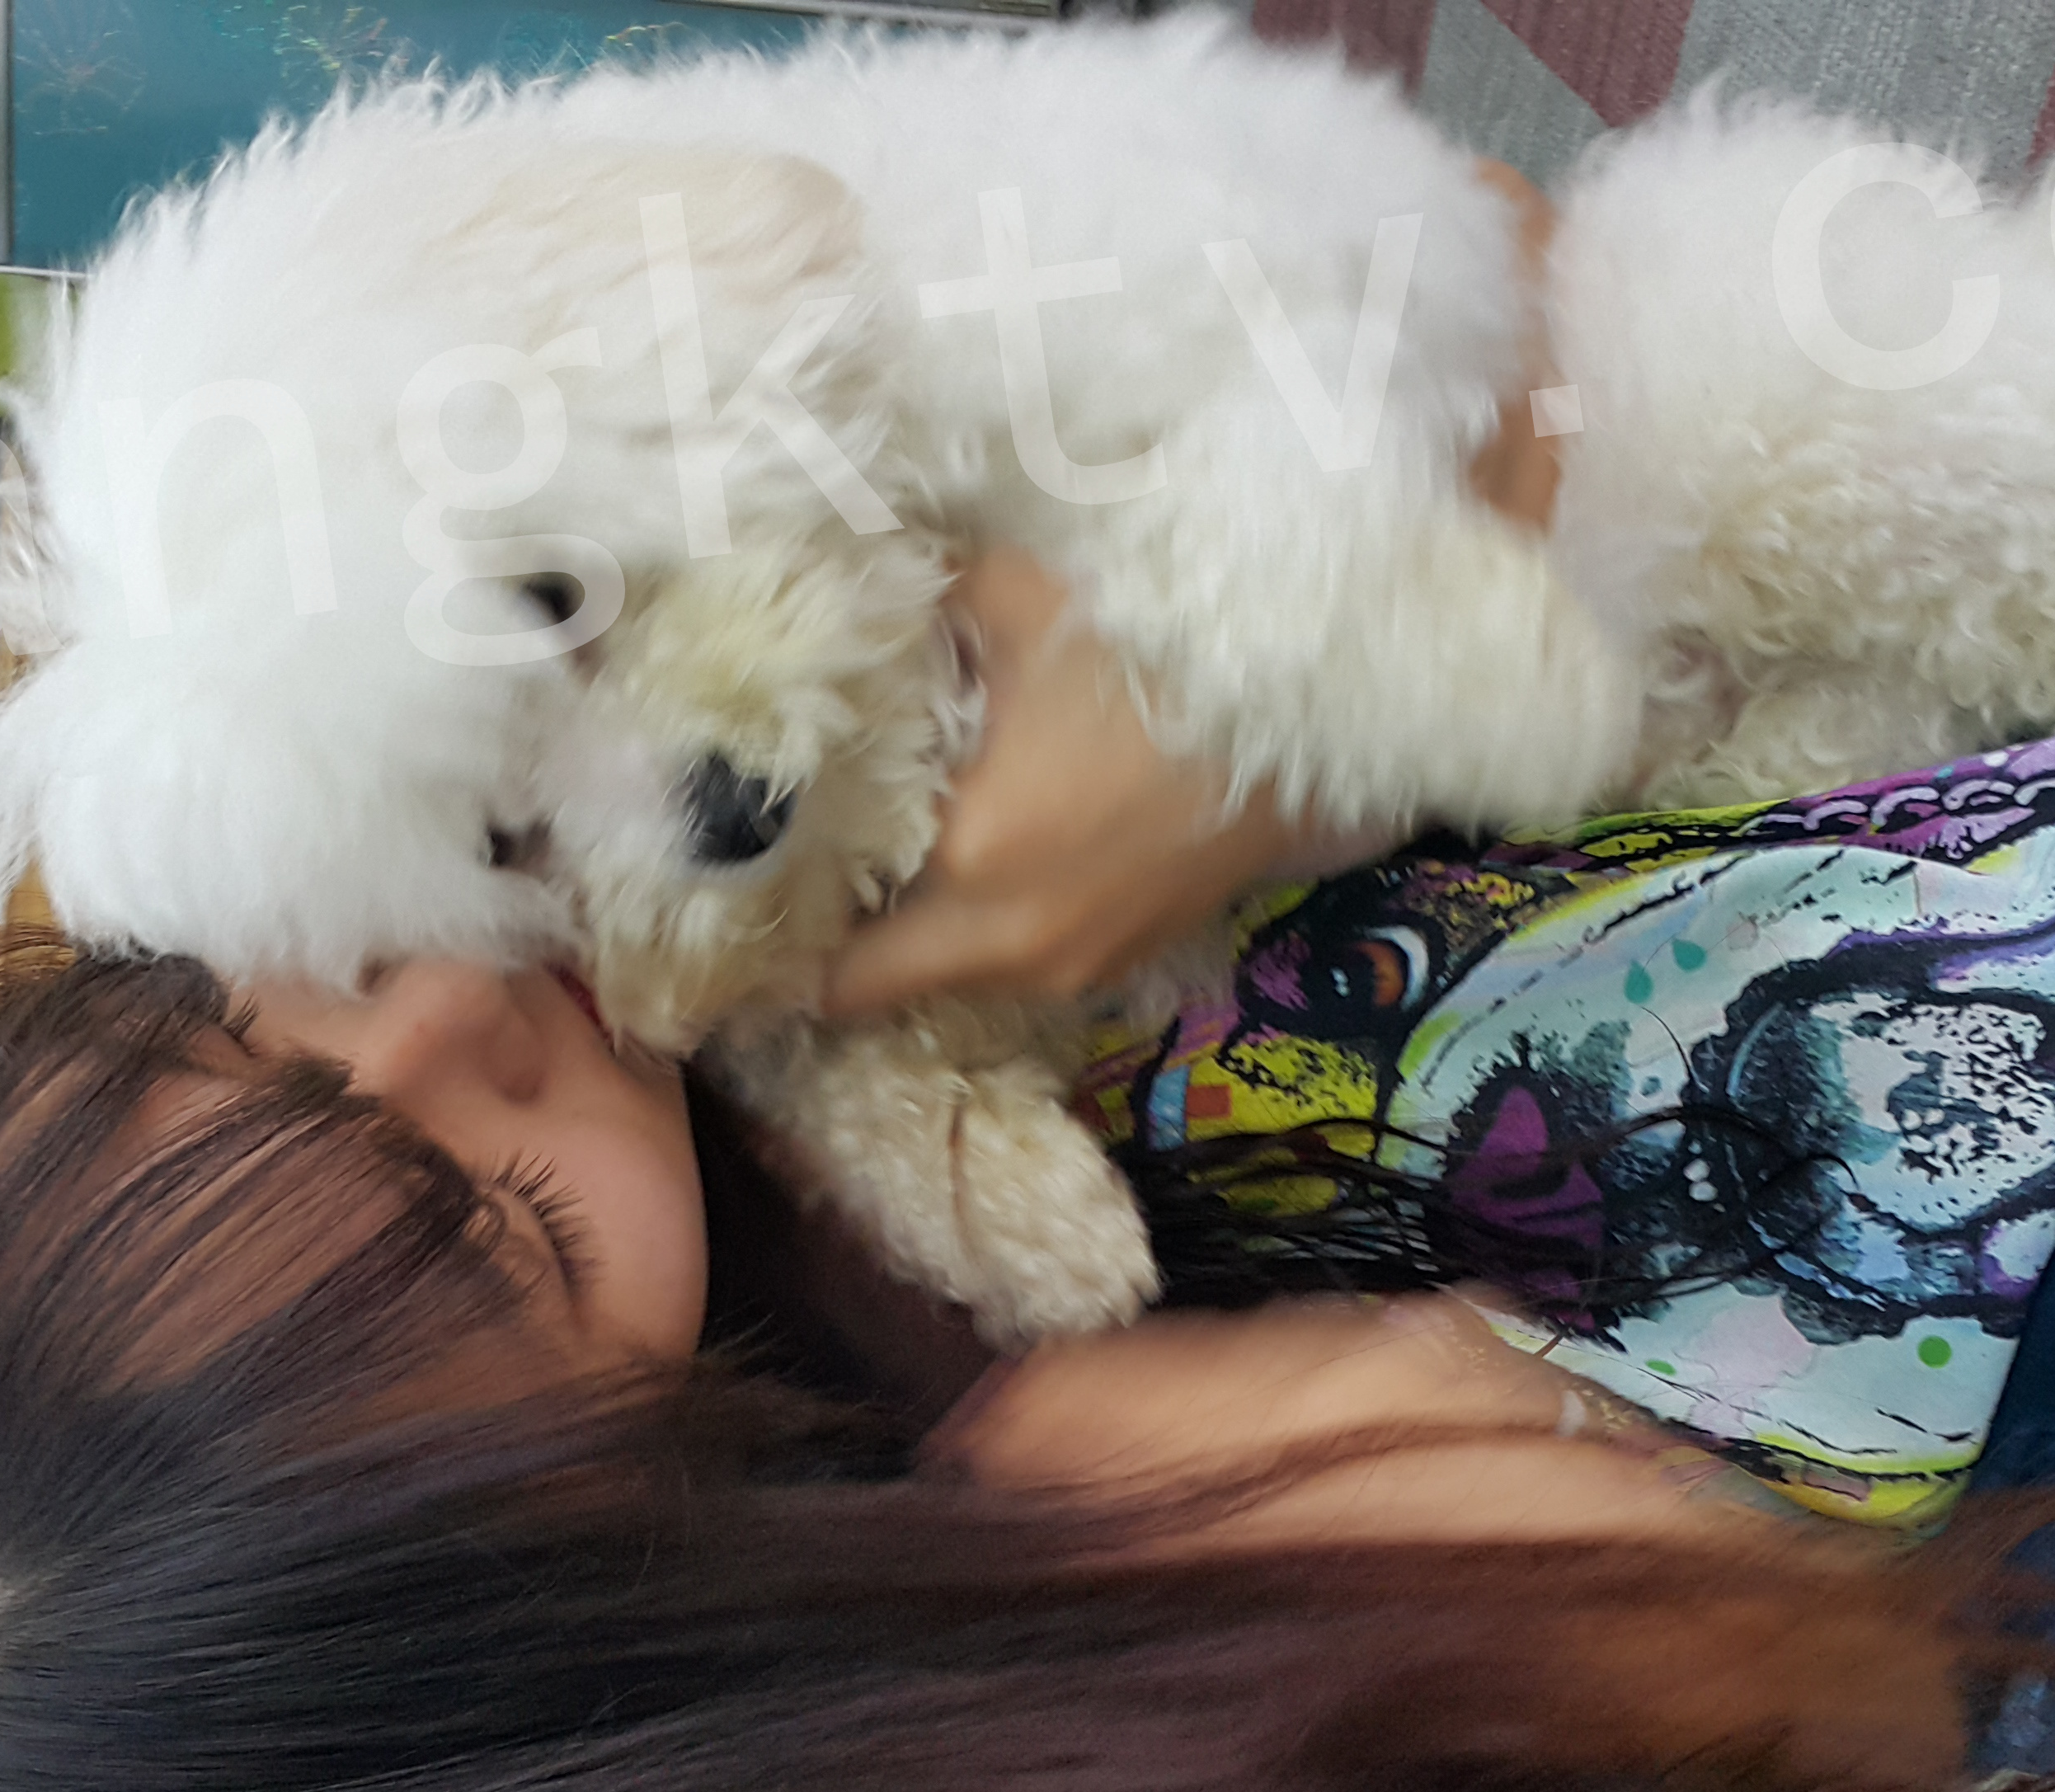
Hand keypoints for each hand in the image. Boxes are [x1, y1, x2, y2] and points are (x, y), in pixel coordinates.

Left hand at [820, 161, 1568, 1019]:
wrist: (1360, 700)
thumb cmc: (1187, 644)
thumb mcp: (1031, 585)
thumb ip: (913, 575)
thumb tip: (809, 543)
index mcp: (973, 871)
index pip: (819, 965)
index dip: (752, 932)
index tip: (694, 897)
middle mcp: (1018, 945)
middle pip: (869, 984)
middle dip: (812, 937)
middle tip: (752, 872)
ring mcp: (1083, 958)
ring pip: (944, 972)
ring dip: (894, 927)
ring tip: (839, 851)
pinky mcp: (1133, 943)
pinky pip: (1012, 952)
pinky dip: (968, 916)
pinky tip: (951, 839)